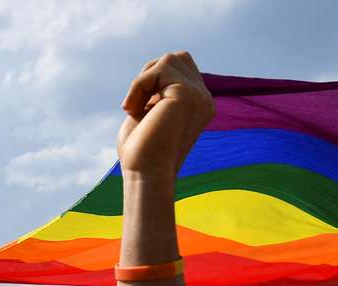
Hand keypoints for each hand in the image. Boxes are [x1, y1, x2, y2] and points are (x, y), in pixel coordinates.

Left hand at [116, 52, 213, 177]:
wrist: (144, 175)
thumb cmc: (141, 150)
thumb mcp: (150, 110)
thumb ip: (159, 88)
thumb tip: (159, 64)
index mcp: (199, 104)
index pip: (179, 69)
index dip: (153, 81)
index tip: (141, 112)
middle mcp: (205, 99)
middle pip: (176, 58)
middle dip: (149, 76)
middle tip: (137, 107)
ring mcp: (200, 96)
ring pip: (168, 60)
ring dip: (142, 81)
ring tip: (135, 109)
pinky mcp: (187, 94)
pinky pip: (158, 69)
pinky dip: (138, 86)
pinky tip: (132, 110)